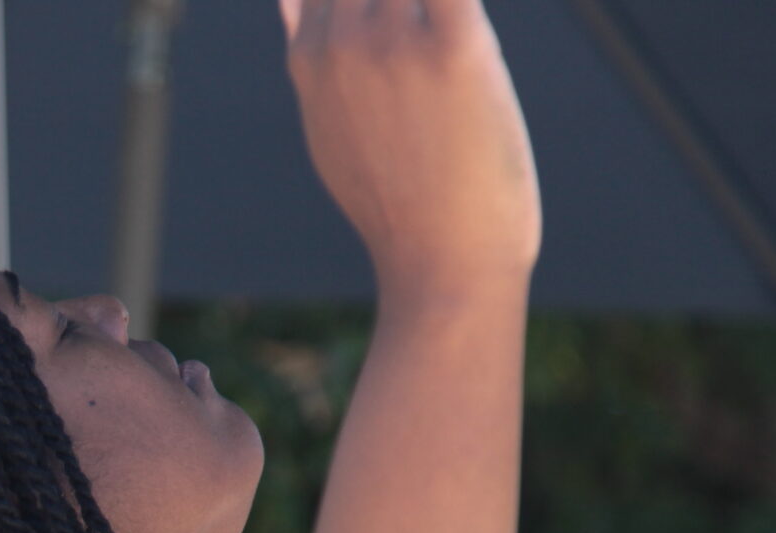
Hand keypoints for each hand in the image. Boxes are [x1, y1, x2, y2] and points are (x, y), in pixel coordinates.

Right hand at [280, 0, 539, 300]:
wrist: (443, 264)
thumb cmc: (400, 197)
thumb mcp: (331, 123)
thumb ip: (311, 45)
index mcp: (312, 54)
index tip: (394, 14)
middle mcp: (342, 38)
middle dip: (403, 0)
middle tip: (429, 48)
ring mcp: (392, 42)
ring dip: (435, 4)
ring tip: (448, 52)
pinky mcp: (453, 48)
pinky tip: (464, 32)